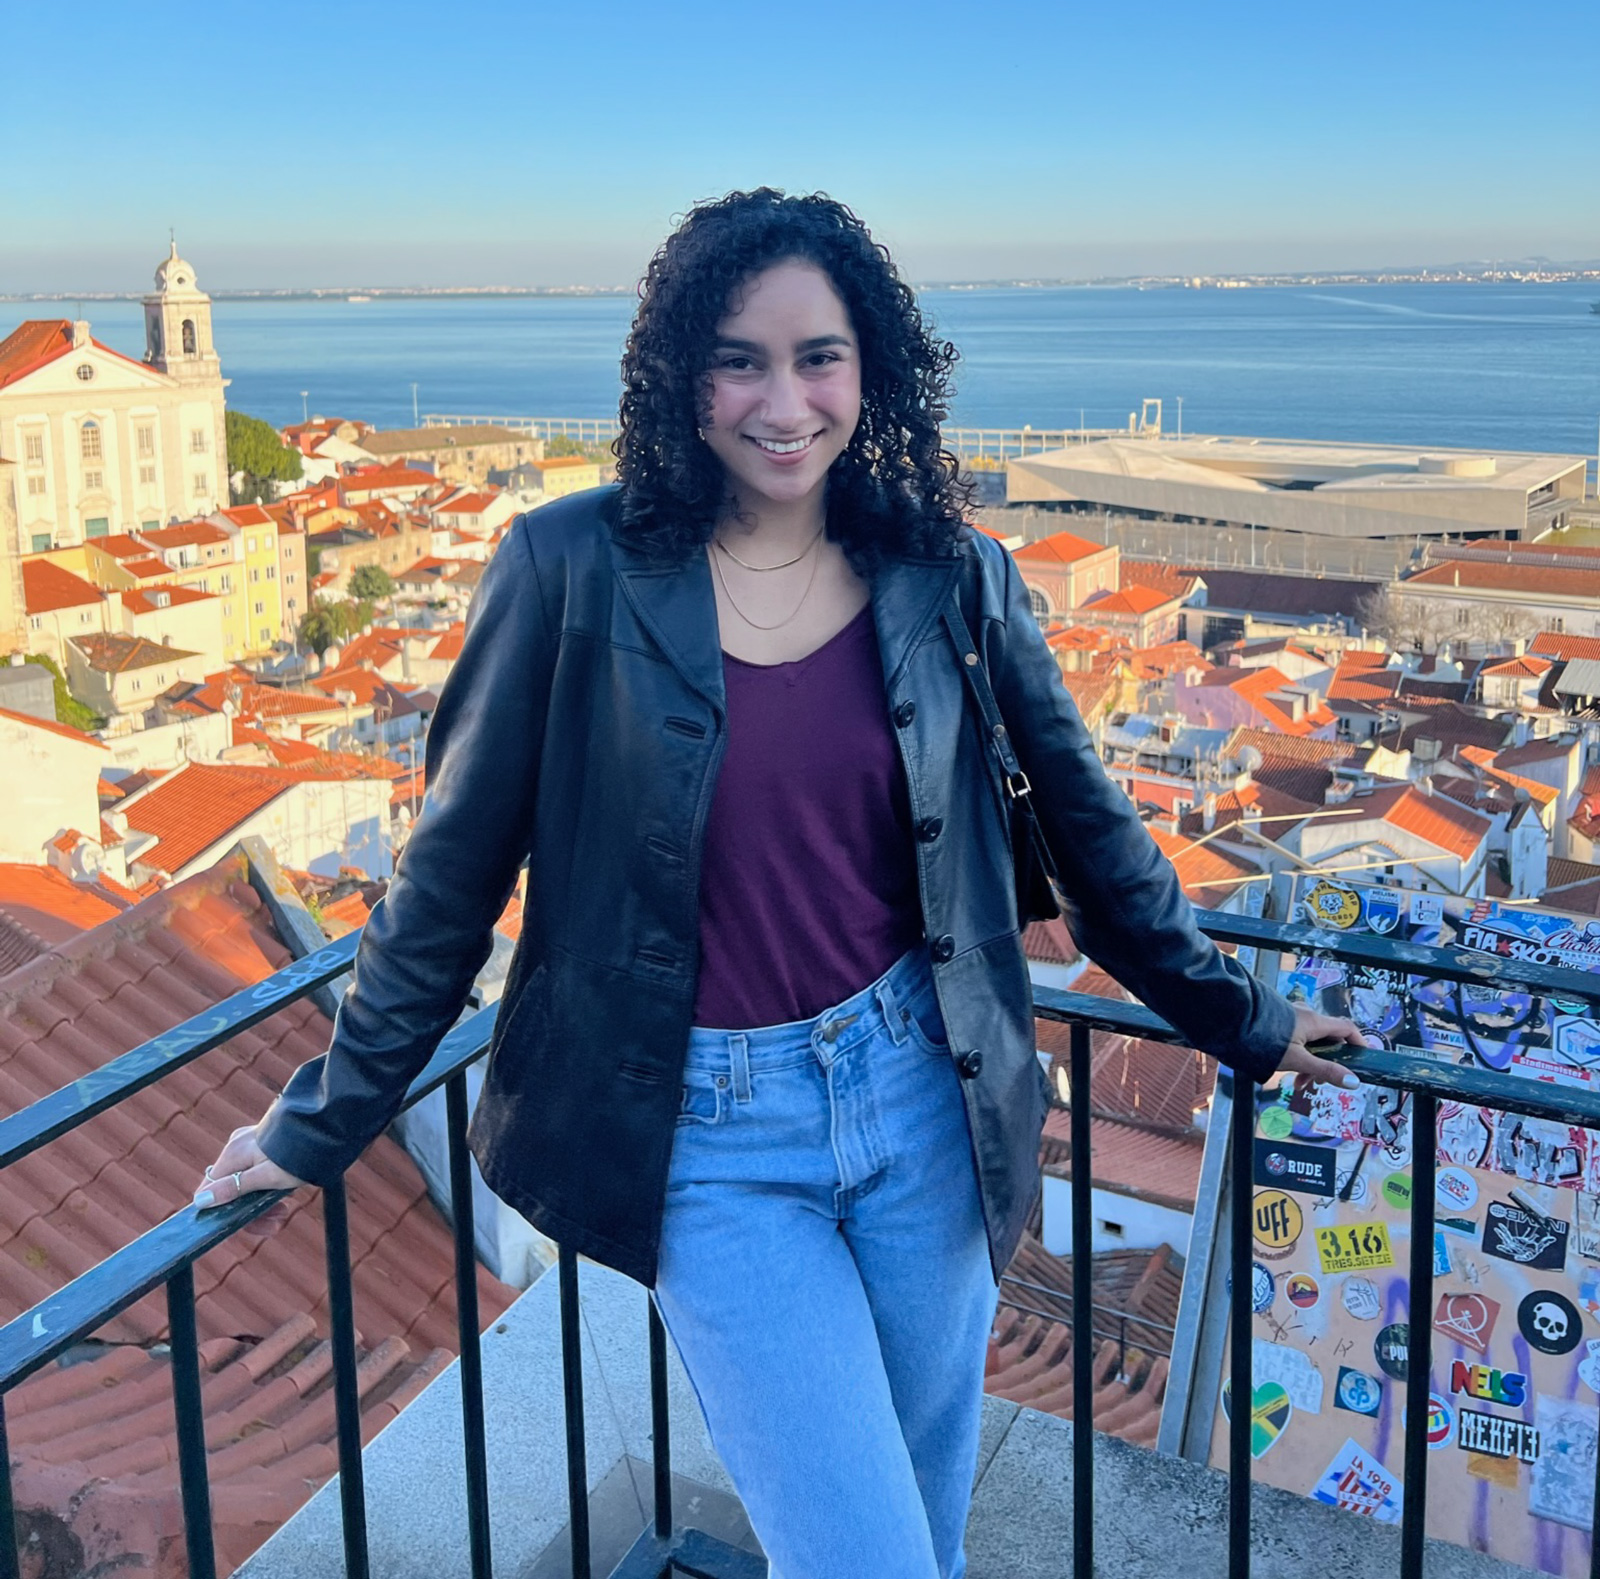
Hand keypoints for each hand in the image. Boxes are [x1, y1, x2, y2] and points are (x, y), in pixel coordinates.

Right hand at [193, 1124, 308, 1236]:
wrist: (329, 1127)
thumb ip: (234, 1188)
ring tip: (285, 1213)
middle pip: (231, 1189)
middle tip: (277, 1223)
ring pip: (246, 1184)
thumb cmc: (299, 1154)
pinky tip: (285, 1198)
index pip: (211, 1191)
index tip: (248, 1226)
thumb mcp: (267, 1177)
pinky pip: (258, 1174)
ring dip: (262, 1204)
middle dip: (251, 1212)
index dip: (224, 1213)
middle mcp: (237, 1147)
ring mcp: (250, 1145)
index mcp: (232, 1154)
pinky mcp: (265, 1145)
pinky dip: (269, 1189)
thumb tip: (200, 1200)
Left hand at [1273, 1006, 1368, 1091]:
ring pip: (1311, 1043)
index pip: (1347, 1028)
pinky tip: (1288, 1072)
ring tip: (1299, 1083)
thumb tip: (1353, 1081)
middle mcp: (1306, 1016)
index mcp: (1315, 1021)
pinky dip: (1298, 1057)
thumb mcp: (1298, 1060)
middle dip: (1327, 1062)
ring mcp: (1292, 1019)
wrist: (1232, 1024)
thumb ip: (1325, 1071)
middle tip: (1319, 1082)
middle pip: (1328, 1040)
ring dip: (1310, 1064)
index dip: (1358, 1043)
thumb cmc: (1264, 1040)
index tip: (1363, 1059)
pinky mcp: (1279, 1023)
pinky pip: (1297, 1041)